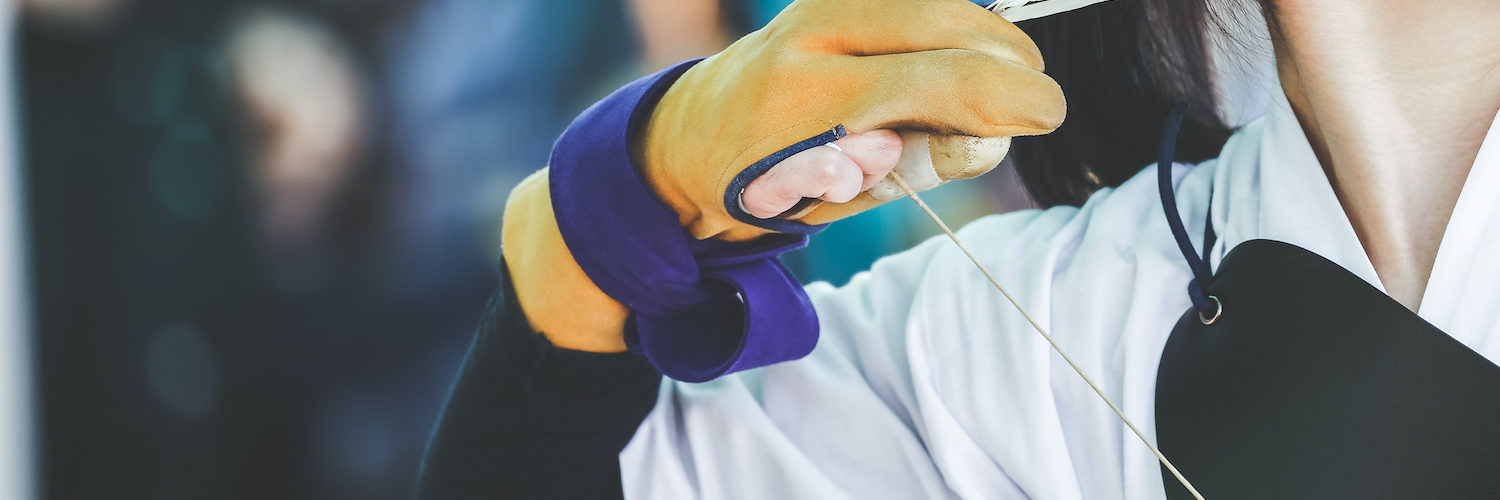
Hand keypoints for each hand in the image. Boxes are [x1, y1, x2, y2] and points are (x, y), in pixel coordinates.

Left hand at [639, 0, 1063, 240]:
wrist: (693, 133)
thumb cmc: (767, 181)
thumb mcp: (838, 198)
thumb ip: (916, 165)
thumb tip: (993, 133)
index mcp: (808, 99)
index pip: (943, 82)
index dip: (1016, 98)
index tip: (1048, 115)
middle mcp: (811, 33)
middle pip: (953, 22)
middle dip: (1011, 61)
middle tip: (1028, 101)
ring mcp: (818, 2)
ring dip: (986, 36)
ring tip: (990, 81)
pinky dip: (953, 23)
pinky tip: (953, 56)